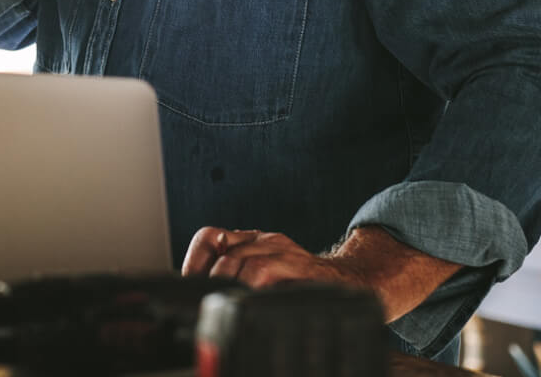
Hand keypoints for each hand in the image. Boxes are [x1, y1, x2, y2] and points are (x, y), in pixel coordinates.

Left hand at [182, 228, 365, 289]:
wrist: (350, 284)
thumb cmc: (300, 287)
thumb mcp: (264, 280)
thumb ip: (237, 282)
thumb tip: (201, 300)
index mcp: (251, 241)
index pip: (210, 237)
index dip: (195, 261)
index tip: (190, 285)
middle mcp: (264, 240)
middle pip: (219, 244)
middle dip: (208, 277)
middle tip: (207, 300)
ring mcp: (282, 249)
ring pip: (240, 257)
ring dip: (227, 282)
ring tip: (226, 303)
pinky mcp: (299, 265)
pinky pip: (264, 269)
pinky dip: (251, 285)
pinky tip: (250, 300)